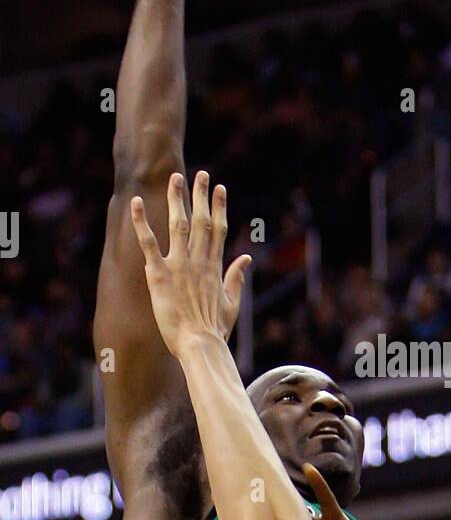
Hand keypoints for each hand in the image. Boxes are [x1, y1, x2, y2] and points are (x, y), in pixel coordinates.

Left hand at [130, 171, 250, 357]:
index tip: (220, 189)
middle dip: (201, 196)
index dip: (219, 207)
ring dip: (177, 199)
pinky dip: (141, 222)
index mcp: (215, 267)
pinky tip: (134, 202)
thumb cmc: (215, 330)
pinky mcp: (159, 274)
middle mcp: (198, 260)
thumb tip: (246, 258)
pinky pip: (148, 243)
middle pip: (201, 221)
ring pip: (178, 224)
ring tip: (175, 177)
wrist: (200, 344)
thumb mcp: (232, 304)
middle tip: (201, 174)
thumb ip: (237, 278)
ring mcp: (179, 265)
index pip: (218, 229)